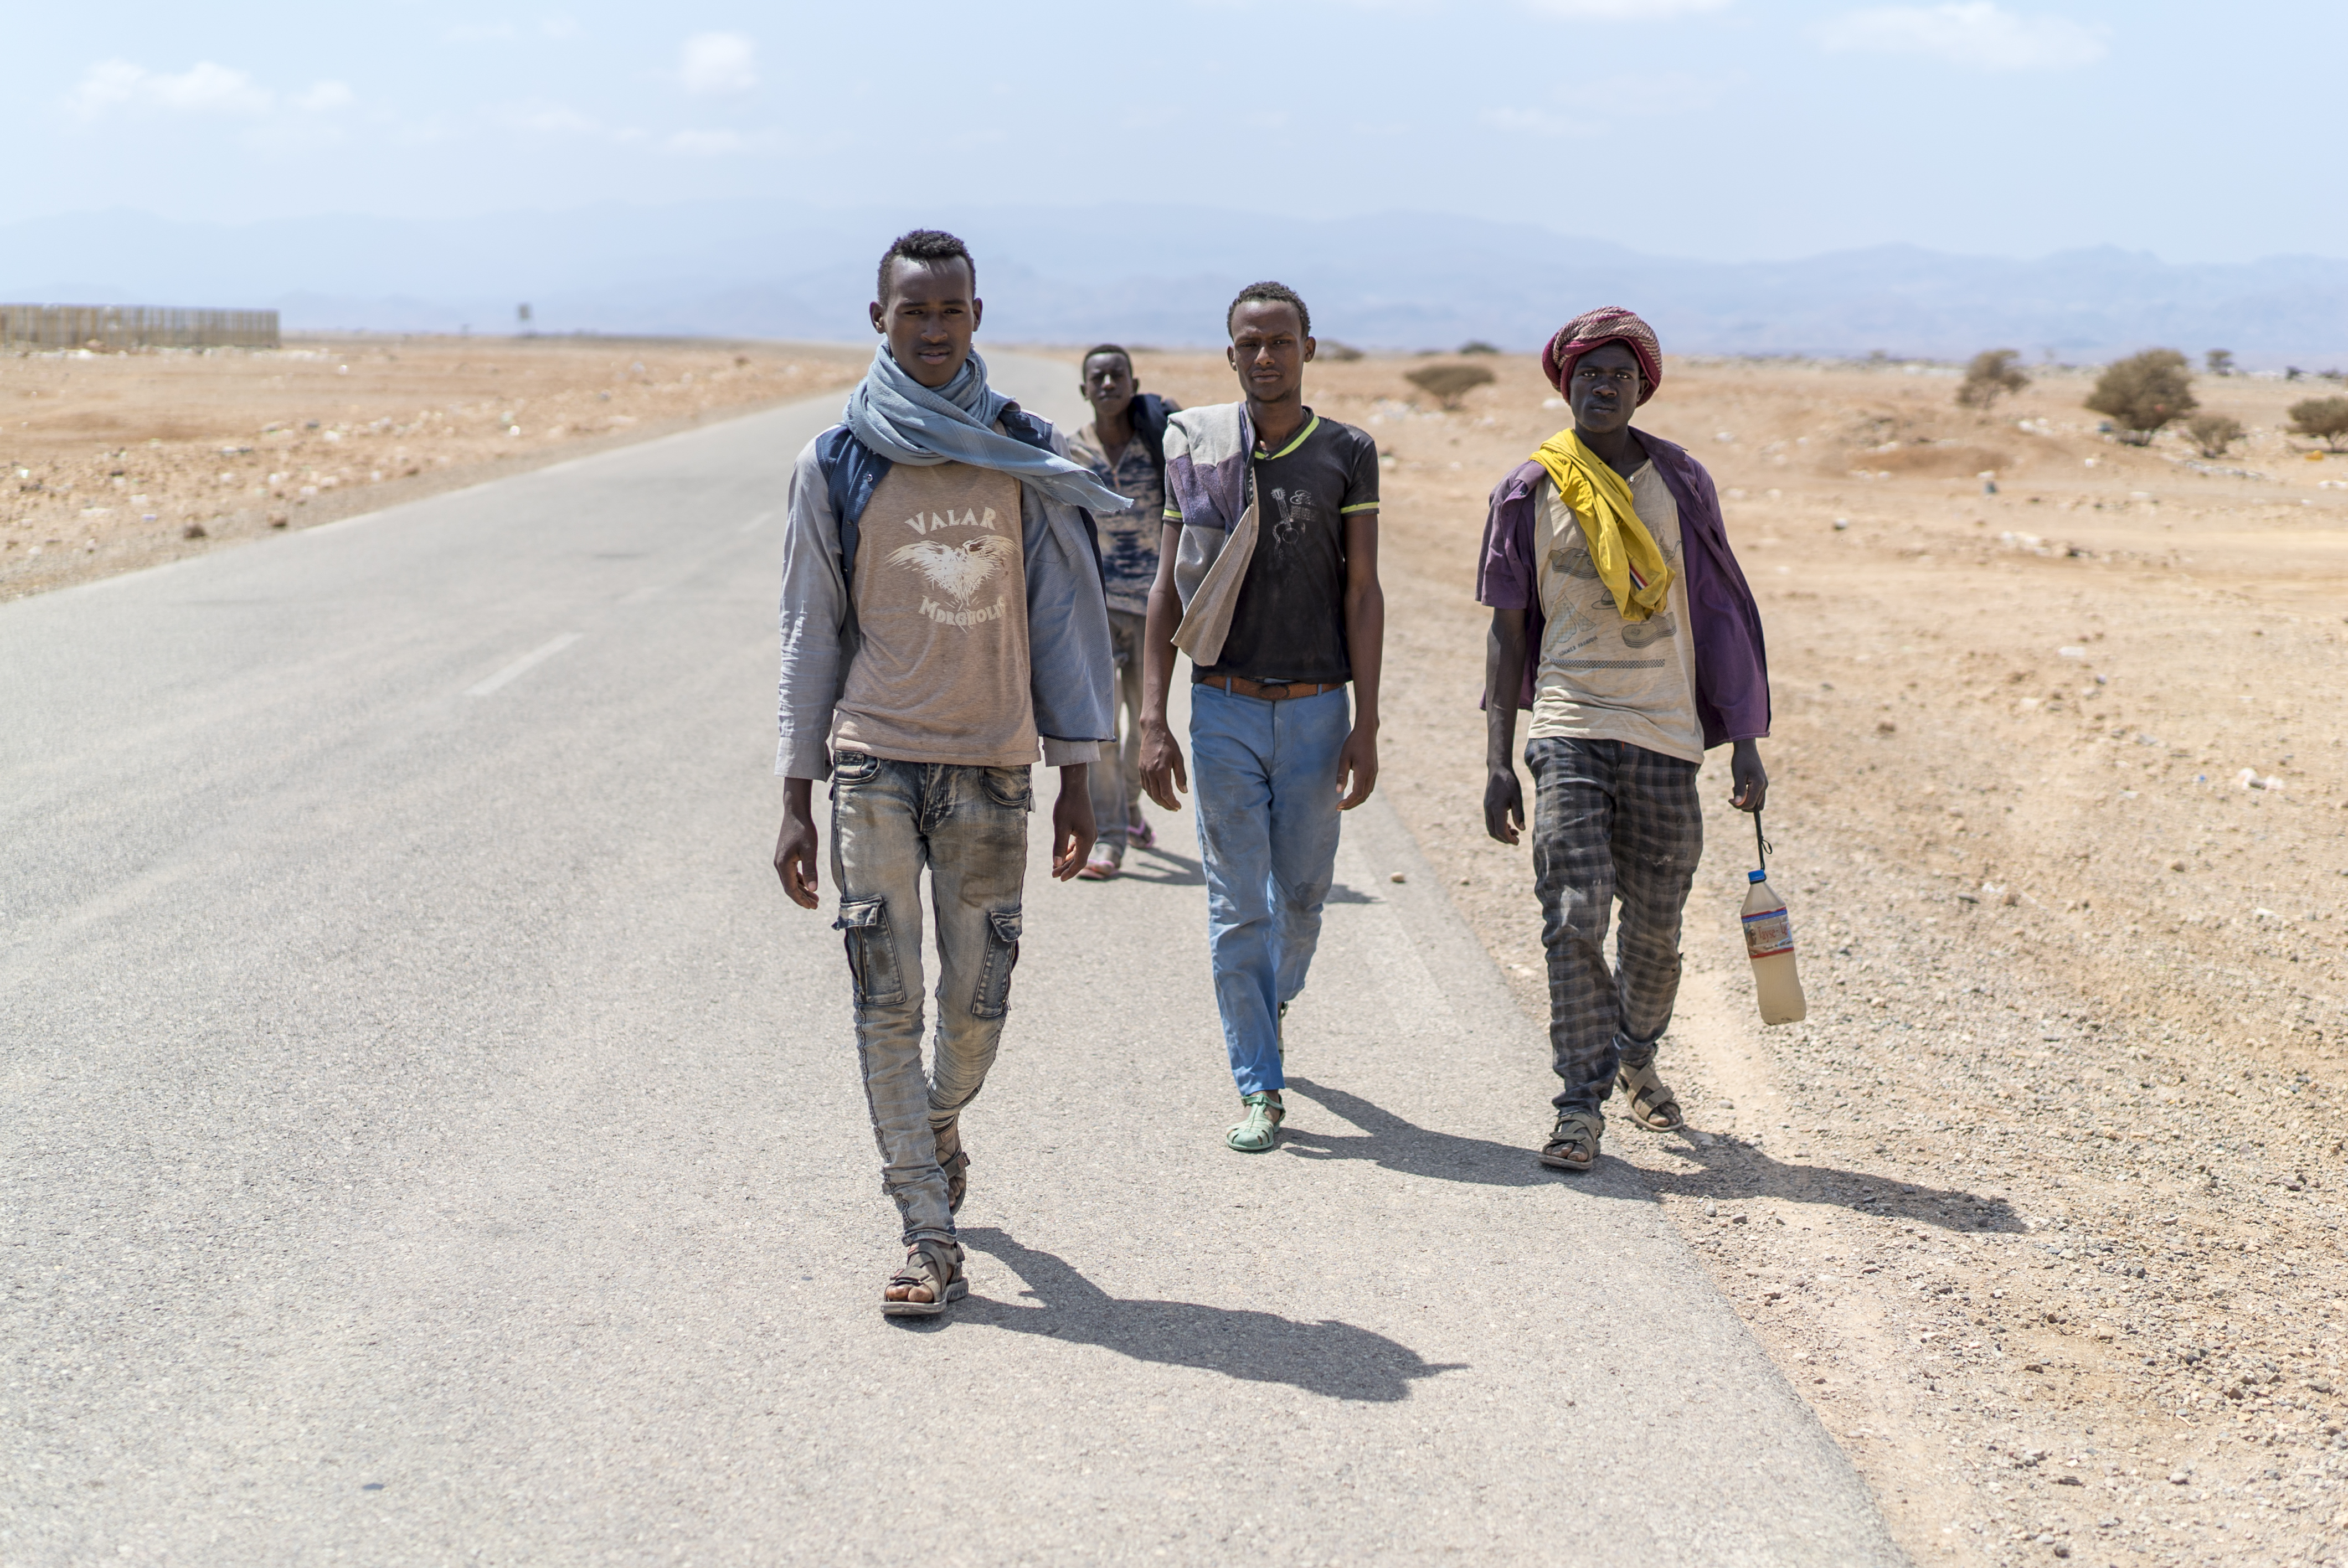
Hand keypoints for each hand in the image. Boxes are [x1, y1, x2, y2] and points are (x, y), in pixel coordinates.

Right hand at [773, 781, 819, 908]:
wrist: (795, 814)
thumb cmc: (804, 830)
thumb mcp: (810, 851)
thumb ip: (811, 870)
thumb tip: (813, 889)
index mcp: (783, 865)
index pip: (791, 889)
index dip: (801, 900)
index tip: (813, 907)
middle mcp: (779, 864)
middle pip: (790, 887)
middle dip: (802, 898)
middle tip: (815, 905)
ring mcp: (781, 860)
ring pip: (790, 881)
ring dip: (802, 890)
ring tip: (814, 898)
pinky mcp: (784, 856)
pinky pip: (791, 873)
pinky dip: (800, 881)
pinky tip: (808, 884)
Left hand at [1050, 764, 1096, 880]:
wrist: (1075, 787)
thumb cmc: (1066, 805)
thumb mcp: (1060, 827)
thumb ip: (1059, 846)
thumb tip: (1056, 864)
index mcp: (1087, 839)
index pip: (1079, 862)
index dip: (1069, 872)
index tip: (1058, 879)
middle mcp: (1091, 837)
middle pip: (1080, 859)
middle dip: (1066, 868)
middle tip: (1053, 874)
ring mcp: (1090, 832)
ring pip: (1080, 852)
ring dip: (1068, 860)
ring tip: (1056, 866)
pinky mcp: (1086, 827)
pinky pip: (1080, 844)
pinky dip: (1071, 851)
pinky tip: (1063, 854)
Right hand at [1137, 717, 1187, 811]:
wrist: (1153, 731)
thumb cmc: (1168, 743)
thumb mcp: (1178, 758)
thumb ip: (1181, 776)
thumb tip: (1184, 792)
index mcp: (1161, 771)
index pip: (1166, 794)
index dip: (1173, 803)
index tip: (1179, 806)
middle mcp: (1150, 773)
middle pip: (1157, 796)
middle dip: (1166, 805)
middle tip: (1174, 808)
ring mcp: (1144, 771)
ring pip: (1150, 793)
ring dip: (1159, 801)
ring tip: (1167, 803)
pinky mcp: (1141, 769)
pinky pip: (1145, 786)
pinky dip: (1152, 793)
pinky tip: (1158, 793)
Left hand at [1336, 725, 1378, 810]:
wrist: (1367, 732)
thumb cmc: (1353, 743)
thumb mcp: (1344, 758)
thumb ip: (1341, 775)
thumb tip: (1338, 791)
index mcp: (1363, 772)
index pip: (1357, 794)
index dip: (1348, 803)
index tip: (1338, 806)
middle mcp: (1371, 774)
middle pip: (1363, 796)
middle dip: (1351, 804)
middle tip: (1339, 807)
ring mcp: (1374, 773)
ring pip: (1367, 793)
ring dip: (1357, 800)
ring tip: (1345, 803)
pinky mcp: (1374, 771)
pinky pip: (1370, 787)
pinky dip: (1362, 794)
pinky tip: (1354, 794)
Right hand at [1483, 765, 1523, 843]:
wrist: (1497, 770)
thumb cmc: (1509, 782)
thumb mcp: (1517, 798)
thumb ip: (1519, 814)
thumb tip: (1522, 829)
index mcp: (1497, 809)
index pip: (1501, 830)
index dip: (1509, 839)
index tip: (1518, 842)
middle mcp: (1489, 810)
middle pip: (1493, 832)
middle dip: (1504, 839)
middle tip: (1516, 839)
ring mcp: (1486, 808)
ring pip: (1491, 828)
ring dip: (1501, 833)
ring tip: (1514, 831)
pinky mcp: (1487, 806)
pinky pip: (1490, 821)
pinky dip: (1498, 826)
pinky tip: (1508, 824)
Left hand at [1729, 739, 1768, 812]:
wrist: (1747, 748)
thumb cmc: (1741, 760)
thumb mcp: (1738, 775)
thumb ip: (1739, 790)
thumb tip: (1737, 804)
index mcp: (1759, 784)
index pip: (1750, 804)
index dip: (1738, 805)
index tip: (1729, 799)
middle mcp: (1764, 786)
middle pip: (1756, 807)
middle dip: (1743, 805)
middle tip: (1733, 797)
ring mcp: (1764, 785)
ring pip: (1757, 803)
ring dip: (1746, 802)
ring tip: (1737, 790)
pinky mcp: (1762, 783)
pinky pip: (1757, 796)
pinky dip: (1749, 797)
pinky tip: (1740, 787)